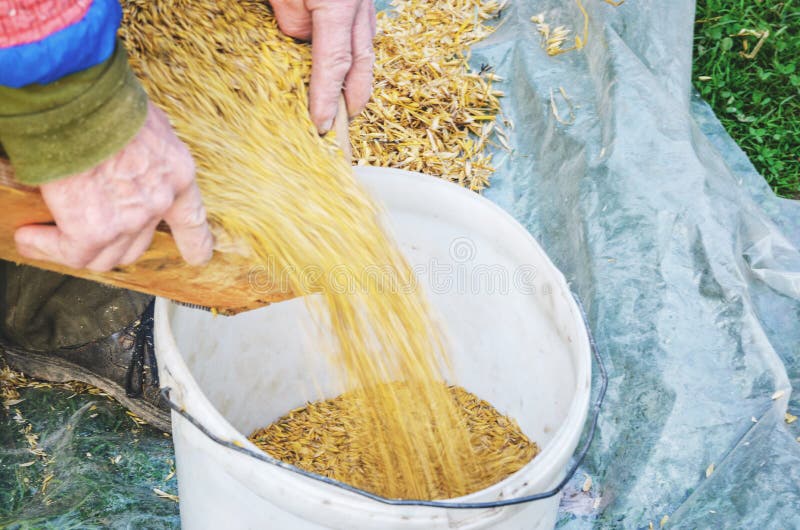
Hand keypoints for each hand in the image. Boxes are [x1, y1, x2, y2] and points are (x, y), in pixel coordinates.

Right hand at [14, 102, 213, 271]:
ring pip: (105, 255)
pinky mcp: (94, 231)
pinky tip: (29, 236)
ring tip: (46, 235)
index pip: (191, 219)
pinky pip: (71, 253)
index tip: (198, 258)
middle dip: (112, 242)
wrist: (79, 103)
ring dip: (76, 248)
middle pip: (139, 243)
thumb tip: (126, 156)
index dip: (194, 243)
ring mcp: (129, 220)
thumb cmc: (106, 101)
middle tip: (83, 231)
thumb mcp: (148, 123)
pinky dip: (46, 246)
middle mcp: (159, 201)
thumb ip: (146, 150)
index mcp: (177, 174)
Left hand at [270, 0, 375, 132]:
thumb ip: (291, 23)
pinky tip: (344, 70)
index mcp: (338, 6)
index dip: (329, 99)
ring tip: (343, 104)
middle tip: (340, 126)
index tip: (322, 126)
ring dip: (356, 79)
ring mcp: (364, 3)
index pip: (335, 63)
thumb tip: (304, 54)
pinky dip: (354, 56)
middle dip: (354, 100)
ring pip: (366, 49)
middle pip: (362, 64)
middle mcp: (359, 8)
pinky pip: (362, 34)